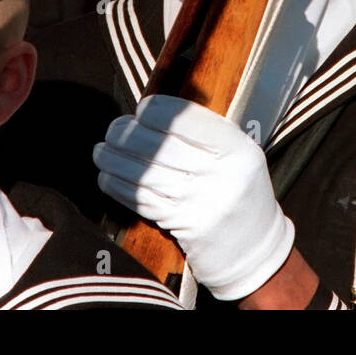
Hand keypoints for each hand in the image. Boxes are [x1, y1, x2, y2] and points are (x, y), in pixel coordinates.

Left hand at [94, 95, 295, 300]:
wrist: (253, 245)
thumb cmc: (238, 188)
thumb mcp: (238, 153)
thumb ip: (204, 131)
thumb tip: (150, 110)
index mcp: (238, 149)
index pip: (190, 121)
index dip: (159, 111)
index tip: (142, 108)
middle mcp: (222, 175)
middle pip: (162, 146)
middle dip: (128, 134)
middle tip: (115, 130)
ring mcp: (202, 204)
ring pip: (146, 174)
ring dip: (115, 160)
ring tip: (102, 150)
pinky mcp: (182, 226)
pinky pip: (142, 201)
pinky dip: (118, 187)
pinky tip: (107, 176)